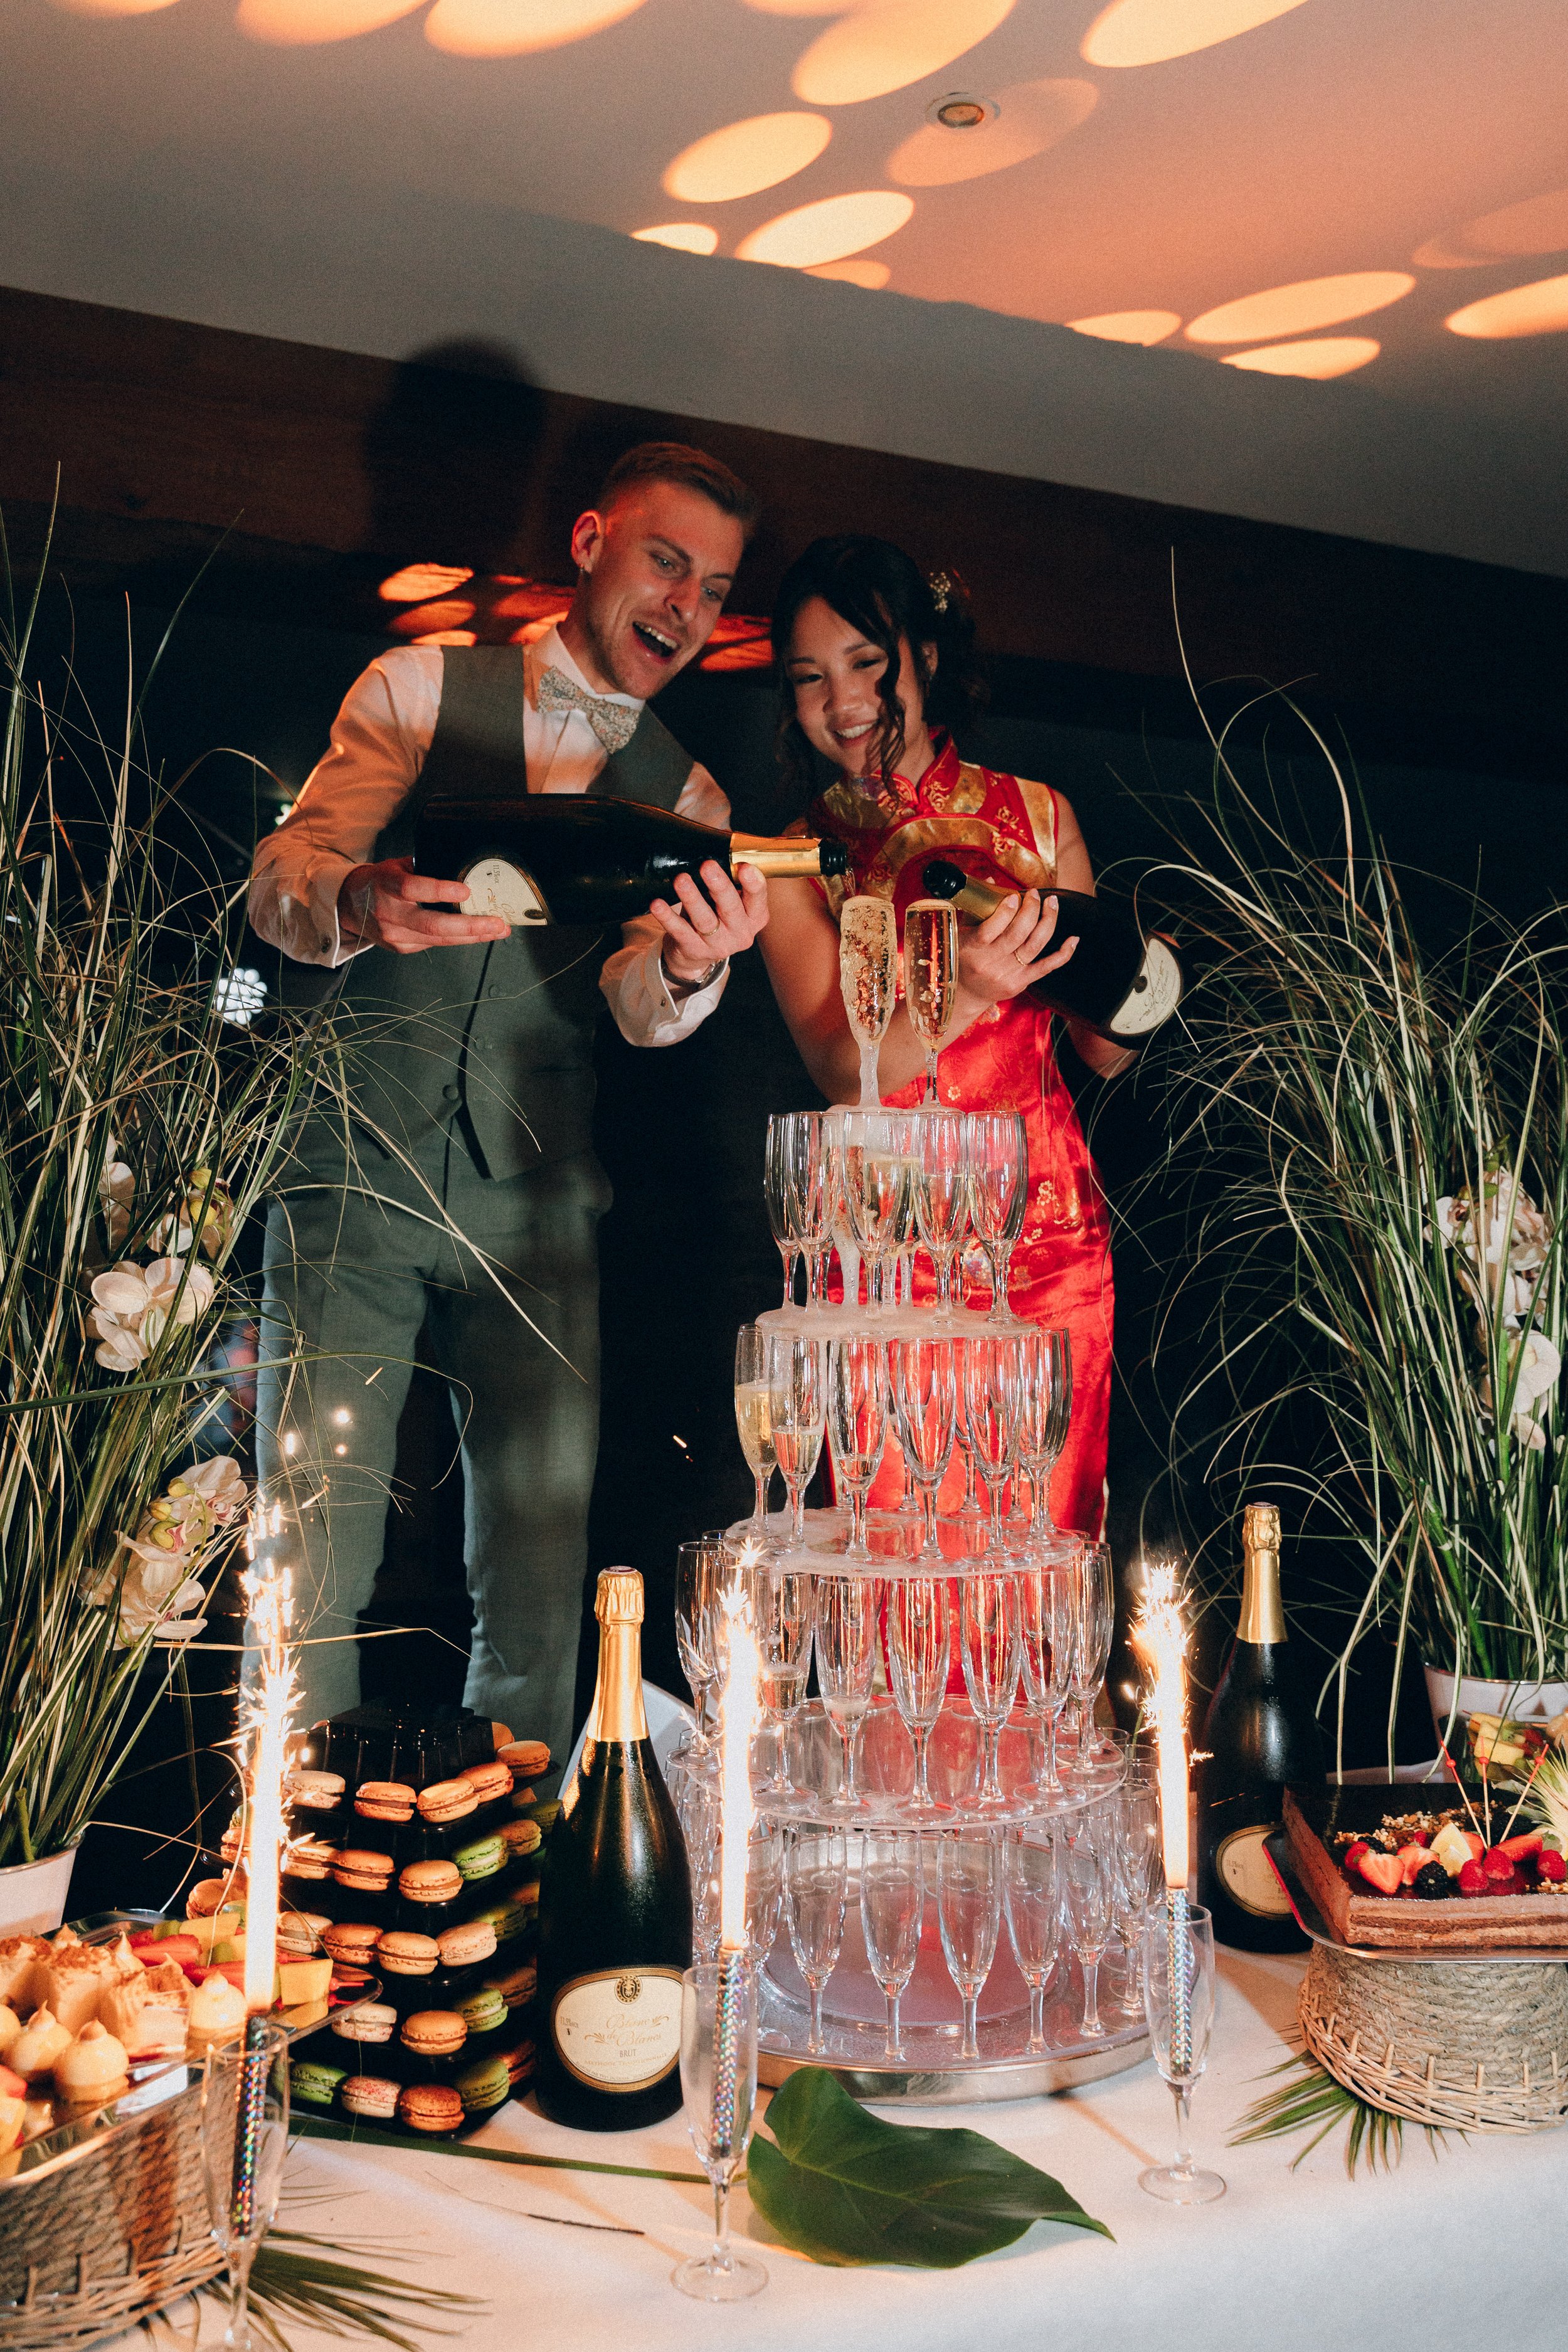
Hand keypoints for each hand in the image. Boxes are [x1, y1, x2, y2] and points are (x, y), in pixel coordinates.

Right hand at [337, 857, 510, 954]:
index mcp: (385, 884)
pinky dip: (459, 938)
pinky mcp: (401, 948)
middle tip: (496, 923)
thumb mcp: (397, 866)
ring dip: (473, 936)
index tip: (465, 891)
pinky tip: (478, 934)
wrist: (350, 906)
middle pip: (431, 924)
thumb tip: (465, 869)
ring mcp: (394, 935)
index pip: (412, 888)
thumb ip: (426, 869)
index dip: (439, 891)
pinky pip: (436, 944)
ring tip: (498, 930)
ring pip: (439, 939)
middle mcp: (388, 913)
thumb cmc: (382, 881)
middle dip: (469, 926)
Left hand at [649, 860, 768, 988]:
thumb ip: (730, 880)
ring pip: (704, 920)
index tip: (744, 867)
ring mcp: (718, 944)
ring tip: (681, 880)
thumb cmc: (717, 915)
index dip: (753, 883)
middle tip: (707, 866)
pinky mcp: (694, 950)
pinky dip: (667, 917)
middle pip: (731, 907)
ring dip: (692, 898)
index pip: (758, 898)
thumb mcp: (730, 900)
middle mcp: (741, 932)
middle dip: (719, 885)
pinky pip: (679, 931)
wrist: (699, 953)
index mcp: (755, 916)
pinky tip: (658, 904)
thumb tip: (716, 845)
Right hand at [955, 888, 1077, 1014]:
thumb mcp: (961, 931)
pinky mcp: (1021, 983)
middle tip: (1035, 894)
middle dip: (1031, 909)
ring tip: (1051, 903)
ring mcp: (1007, 974)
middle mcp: (989, 963)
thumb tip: (993, 880)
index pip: (990, 928)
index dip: (1006, 910)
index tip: (1016, 895)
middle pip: (1018, 934)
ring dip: (1047, 921)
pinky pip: (1047, 966)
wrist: (964, 992)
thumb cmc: (963, 955)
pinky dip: (1063, 953)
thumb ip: (977, 906)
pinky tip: (1073, 938)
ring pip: (1034, 945)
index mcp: (971, 948)